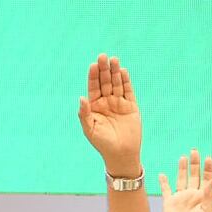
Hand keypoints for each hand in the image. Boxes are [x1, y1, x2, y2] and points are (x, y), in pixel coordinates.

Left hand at [77, 54, 141, 176]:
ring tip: (114, 60)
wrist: (121, 154)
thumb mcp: (90, 129)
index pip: (93, 87)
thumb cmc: (102, 144)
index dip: (93, 76)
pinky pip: (128, 91)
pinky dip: (126, 81)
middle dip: (104, 70)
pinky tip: (123, 71)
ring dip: (115, 72)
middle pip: (105, 82)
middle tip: (103, 56)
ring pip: (117, 83)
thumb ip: (84, 114)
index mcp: (94, 106)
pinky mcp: (131, 106)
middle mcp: (106, 102)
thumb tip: (81, 97)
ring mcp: (118, 103)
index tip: (93, 65)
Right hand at [159, 149, 211, 211]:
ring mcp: (180, 198)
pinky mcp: (169, 202)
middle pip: (194, 175)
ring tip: (183, 157)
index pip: (207, 178)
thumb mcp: (207, 211)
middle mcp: (192, 195)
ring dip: (182, 168)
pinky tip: (163, 174)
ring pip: (181, 179)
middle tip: (195, 151)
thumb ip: (209, 194)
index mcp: (203, 197)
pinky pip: (166, 189)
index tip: (208, 158)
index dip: (208, 168)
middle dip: (195, 163)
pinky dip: (164, 182)